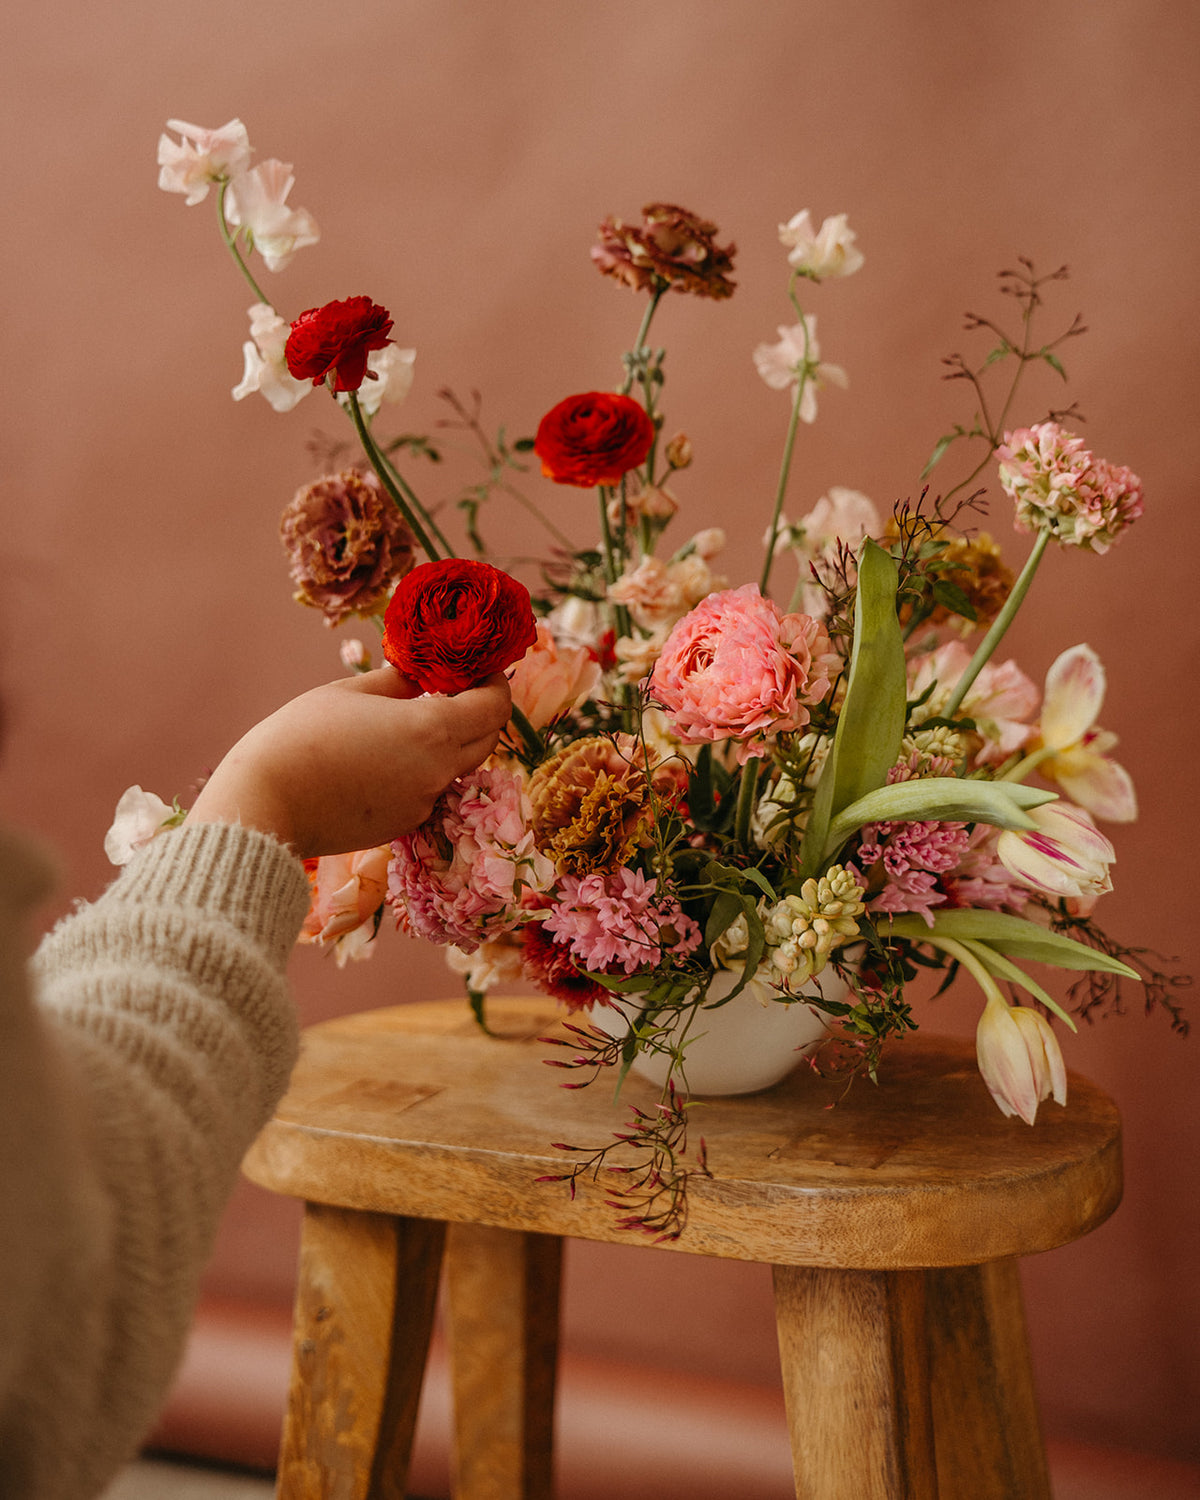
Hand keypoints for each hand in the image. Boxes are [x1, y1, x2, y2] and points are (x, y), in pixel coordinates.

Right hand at [186, 666, 511, 857]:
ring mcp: (422, 803)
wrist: (264, 805)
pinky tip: (380, 758)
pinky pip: (426, 790)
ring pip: (455, 766)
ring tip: (405, 720)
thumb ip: (397, 682)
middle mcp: (437, 771)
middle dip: (478, 712)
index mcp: (432, 729)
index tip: (478, 670)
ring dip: (446, 742)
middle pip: (485, 739)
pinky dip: (418, 770)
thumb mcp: (350, 692)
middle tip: (450, 689)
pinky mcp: (402, 825)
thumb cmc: (300, 736)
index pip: (495, 707)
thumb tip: (420, 675)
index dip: (494, 684)